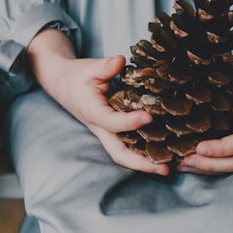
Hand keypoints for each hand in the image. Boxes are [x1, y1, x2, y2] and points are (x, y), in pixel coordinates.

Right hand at [28, 29, 171, 175]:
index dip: (130, 122)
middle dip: (141, 164)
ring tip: (169, 169)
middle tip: (165, 170)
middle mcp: (100, 128)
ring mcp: (107, 134)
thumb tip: (120, 61)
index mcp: (92, 112)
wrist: (64, 86)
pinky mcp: (113, 133)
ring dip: (145, 164)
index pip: (111, 122)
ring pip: (124, 155)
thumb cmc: (78, 77)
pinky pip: (129, 147)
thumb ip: (105, 66)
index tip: (149, 117)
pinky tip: (164, 156)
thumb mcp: (89, 68)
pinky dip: (145, 154)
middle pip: (119, 153)